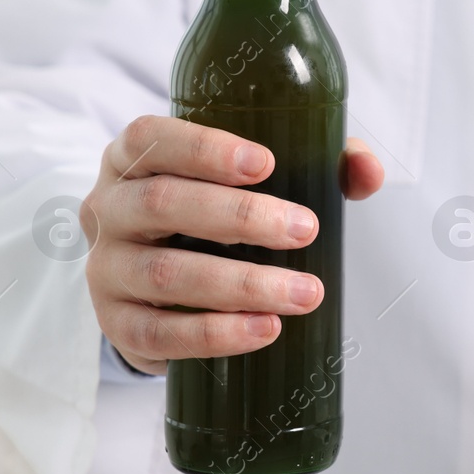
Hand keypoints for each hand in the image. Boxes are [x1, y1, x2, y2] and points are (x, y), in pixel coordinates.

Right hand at [83, 116, 384, 374]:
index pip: (150, 138)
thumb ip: (318, 162)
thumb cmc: (216, 211)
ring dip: (241, 284)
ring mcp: (105, 268)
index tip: (266, 163)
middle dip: (241, 217)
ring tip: (305, 293)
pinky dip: (213, 334)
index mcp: (134, 158)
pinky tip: (264, 330)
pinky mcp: (116, 323)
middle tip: (306, 230)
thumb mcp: (256, 178)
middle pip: (162, 203)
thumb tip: (368, 172)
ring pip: (164, 273)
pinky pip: (157, 333)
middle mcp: (108, 208)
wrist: (162, 284)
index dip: (203, 148)